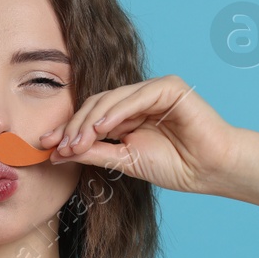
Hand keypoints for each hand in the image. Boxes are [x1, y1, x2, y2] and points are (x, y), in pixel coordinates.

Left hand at [40, 74, 238, 194]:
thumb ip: (94, 153)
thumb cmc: (176, 166)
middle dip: (74, 126)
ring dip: (90, 121)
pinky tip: (100, 128)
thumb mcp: (125, 161)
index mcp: (128, 116)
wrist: (210, 170)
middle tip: (58, 146)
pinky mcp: (168, 87)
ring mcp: (153, 91)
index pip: (91, 118)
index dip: (69, 131)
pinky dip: (116, 111)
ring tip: (75, 142)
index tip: (47, 148)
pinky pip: (136, 97)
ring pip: (111, 99)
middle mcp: (137, 100)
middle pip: (96, 105)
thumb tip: (58, 153)